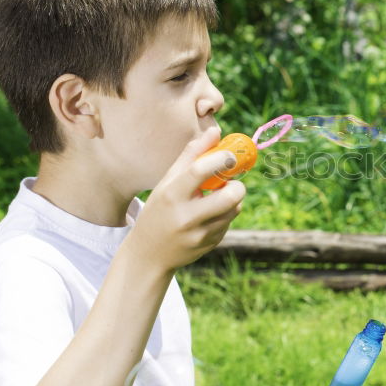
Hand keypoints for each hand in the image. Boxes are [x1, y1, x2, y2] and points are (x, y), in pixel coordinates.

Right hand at [126, 127, 244, 275]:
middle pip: (230, 196)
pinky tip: (207, 216)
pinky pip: (228, 222)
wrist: (149, 254)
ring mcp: (199, 234)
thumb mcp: (167, 182)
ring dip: (232, 199)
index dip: (222, 159)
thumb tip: (215, 131)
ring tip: (216, 197)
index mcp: (171, 195)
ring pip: (234, 209)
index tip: (231, 154)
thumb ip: (191, 156)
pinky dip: (225, 214)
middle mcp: (185, 216)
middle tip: (230, 180)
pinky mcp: (210, 244)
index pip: (200, 171)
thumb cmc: (159, 209)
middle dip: (237, 184)